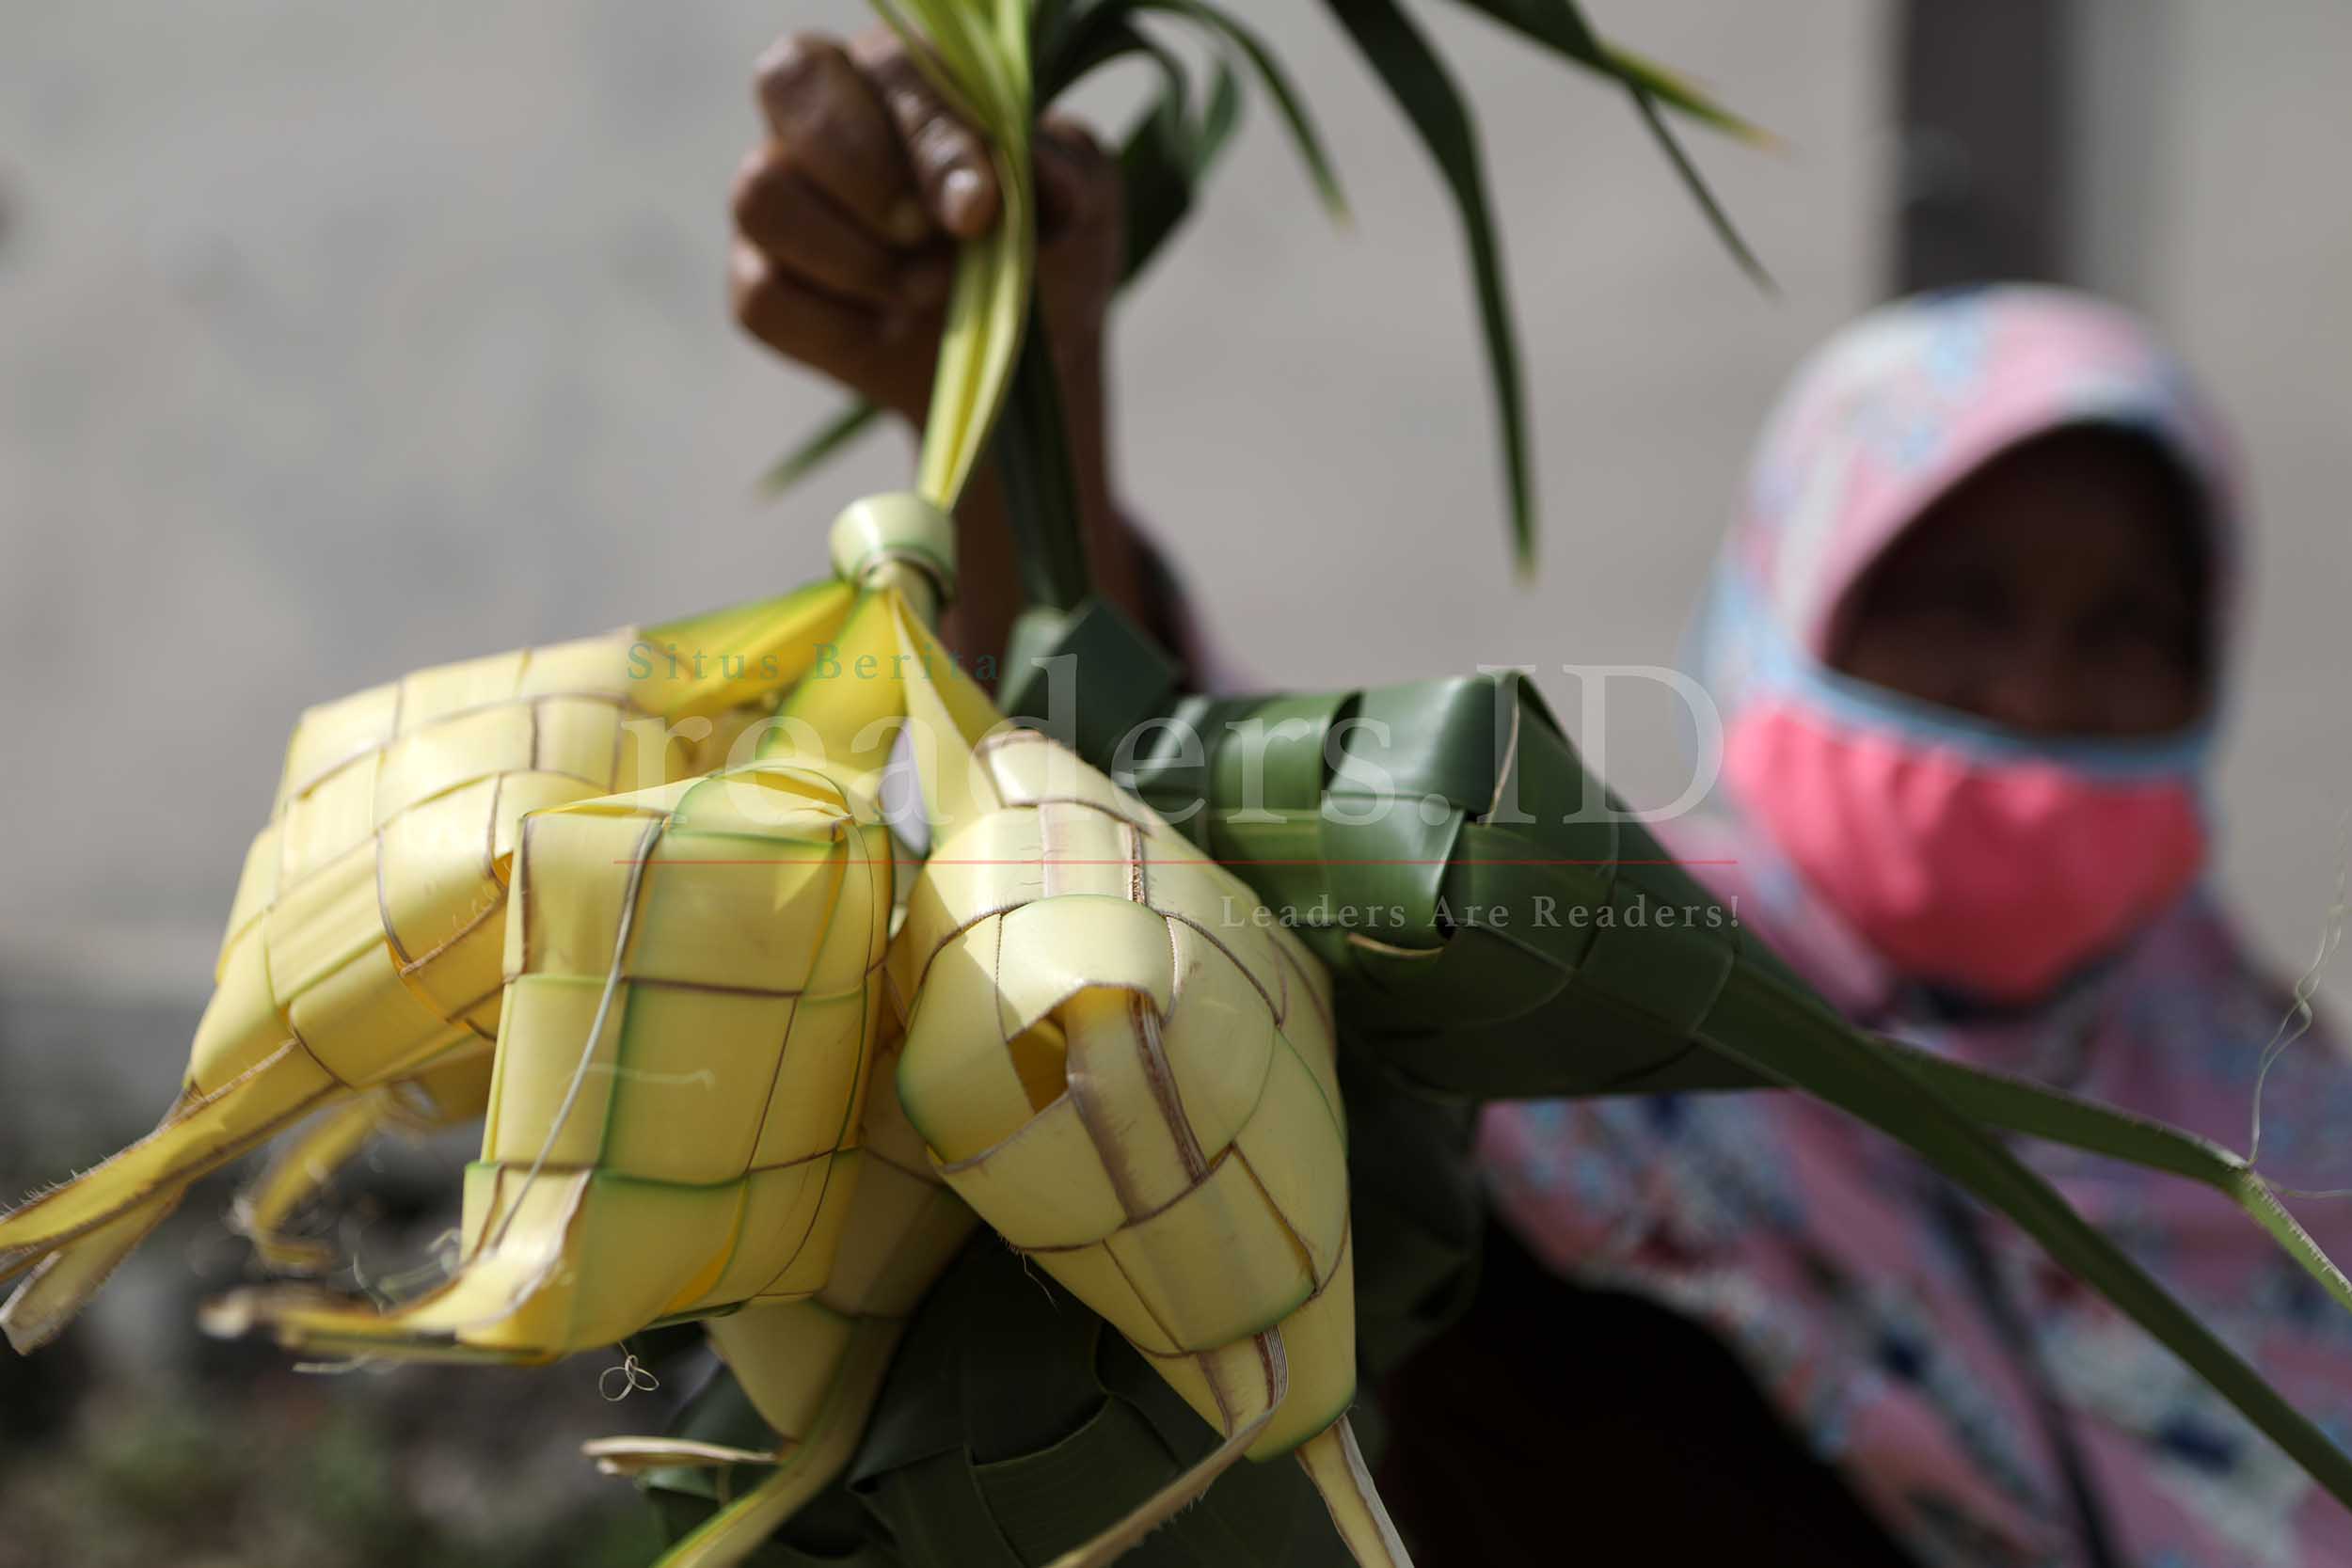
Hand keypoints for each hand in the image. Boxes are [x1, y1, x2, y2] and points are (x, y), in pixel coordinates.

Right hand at [730, 29, 1122, 426]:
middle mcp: (825, 114)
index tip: (977, 212)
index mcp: (903, 72)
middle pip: (785, 80)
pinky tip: (887, 333)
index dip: (927, 135)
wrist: (1021, 359)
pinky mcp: (760, 280)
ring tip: (926, 292)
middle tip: (930, 243)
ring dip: (853, 259)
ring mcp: (781, 196)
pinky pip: (761, 294)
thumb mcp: (1083, 204)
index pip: (888, 63)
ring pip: (761, 194)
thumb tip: (1034, 171)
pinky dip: (835, 327)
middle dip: (866, 177)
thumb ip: (1062, 171)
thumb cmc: (1047, 250)